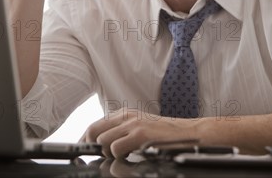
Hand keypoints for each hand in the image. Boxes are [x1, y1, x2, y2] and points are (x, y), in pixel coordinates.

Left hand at [81, 108, 198, 157]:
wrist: (189, 132)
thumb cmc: (165, 134)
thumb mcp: (140, 126)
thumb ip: (121, 131)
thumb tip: (101, 144)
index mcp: (124, 113)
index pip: (94, 125)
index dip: (84, 140)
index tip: (81, 151)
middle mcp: (126, 115)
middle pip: (93, 131)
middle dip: (90, 147)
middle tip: (97, 158)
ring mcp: (133, 123)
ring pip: (102, 141)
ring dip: (107, 153)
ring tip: (121, 156)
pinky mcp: (140, 133)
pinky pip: (115, 148)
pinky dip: (118, 156)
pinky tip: (130, 156)